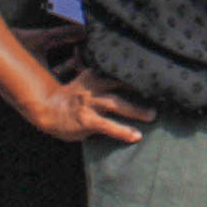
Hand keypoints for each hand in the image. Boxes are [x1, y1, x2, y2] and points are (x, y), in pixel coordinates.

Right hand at [24, 73, 154, 142]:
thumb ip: (99, 76)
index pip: (117, 70)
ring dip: (137, 110)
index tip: (153, 70)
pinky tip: (135, 136)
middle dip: (141, 86)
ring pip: (117, 104)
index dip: (135, 71)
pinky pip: (108, 126)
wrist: (45, 111)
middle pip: (121, 83)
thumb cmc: (67, 99)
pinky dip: (123, 131)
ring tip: (153, 115)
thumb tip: (118, 73)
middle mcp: (93, 87)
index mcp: (93, 75)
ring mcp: (89, 103)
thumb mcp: (82, 81)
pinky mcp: (86, 120)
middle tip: (160, 90)